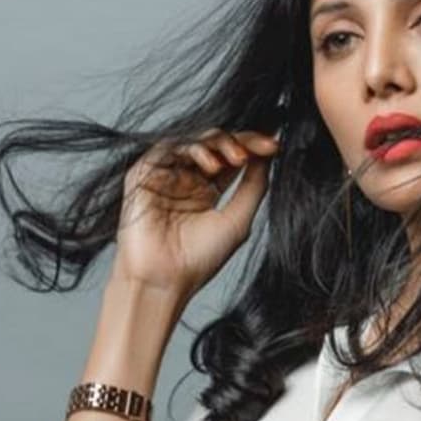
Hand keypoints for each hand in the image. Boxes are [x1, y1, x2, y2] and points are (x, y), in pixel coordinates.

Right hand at [113, 127, 280, 299]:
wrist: (164, 278)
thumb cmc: (199, 259)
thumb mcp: (238, 220)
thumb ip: (253, 186)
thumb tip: (268, 156)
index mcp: (207, 192)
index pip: (231, 159)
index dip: (253, 147)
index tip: (276, 145)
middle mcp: (186, 181)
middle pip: (215, 145)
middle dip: (240, 141)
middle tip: (260, 149)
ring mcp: (166, 176)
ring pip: (194, 141)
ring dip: (219, 143)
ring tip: (237, 159)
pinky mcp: (145, 173)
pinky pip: (169, 147)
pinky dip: (193, 149)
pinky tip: (211, 165)